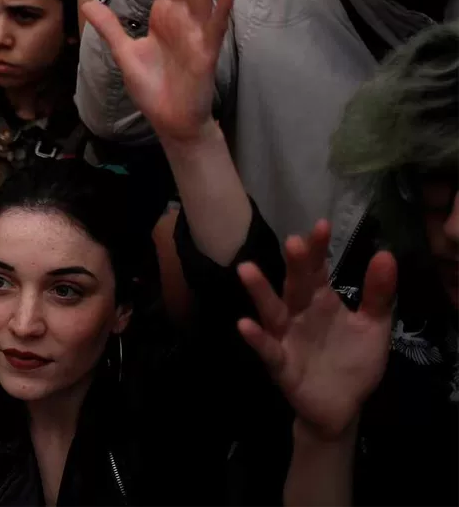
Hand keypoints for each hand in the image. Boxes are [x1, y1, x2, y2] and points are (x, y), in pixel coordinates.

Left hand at [81, 0, 238, 145]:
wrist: (171, 120)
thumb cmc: (153, 87)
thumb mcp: (124, 54)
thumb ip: (110, 27)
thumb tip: (89, 4)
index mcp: (163, 14)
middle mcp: (181, 17)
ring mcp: (196, 31)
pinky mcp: (206, 51)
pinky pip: (215, 24)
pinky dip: (222, 5)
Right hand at [237, 220, 395, 440]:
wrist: (344, 405)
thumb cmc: (353, 361)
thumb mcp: (373, 326)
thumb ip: (377, 294)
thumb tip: (386, 254)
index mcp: (320, 301)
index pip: (317, 269)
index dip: (318, 249)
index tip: (321, 225)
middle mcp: (299, 314)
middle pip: (294, 285)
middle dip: (293, 265)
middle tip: (292, 242)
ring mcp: (286, 337)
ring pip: (272, 311)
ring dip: (259, 292)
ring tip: (247, 269)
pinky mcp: (281, 365)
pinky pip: (267, 349)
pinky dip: (256, 338)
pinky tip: (245, 324)